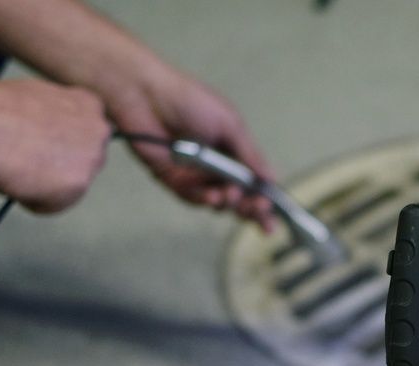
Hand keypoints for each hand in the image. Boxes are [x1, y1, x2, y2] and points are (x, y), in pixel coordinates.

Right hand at [0, 79, 110, 213]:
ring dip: (45, 184)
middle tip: (27, 160)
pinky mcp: (78, 184)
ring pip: (69, 185)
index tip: (42, 144)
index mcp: (89, 104)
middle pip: (83, 162)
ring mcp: (92, 158)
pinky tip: (15, 181)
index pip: (86, 134)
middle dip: (59, 166)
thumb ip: (55, 117)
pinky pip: (53, 204)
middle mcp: (99, 130)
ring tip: (16, 165)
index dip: (60, 142)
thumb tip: (51, 134)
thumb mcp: (34, 99)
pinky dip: (33, 201)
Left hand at [105, 70, 274, 230]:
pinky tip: (212, 197)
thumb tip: (272, 179)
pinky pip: (192, 198)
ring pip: (217, 202)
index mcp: (233, 148)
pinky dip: (204, 200)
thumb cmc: (190, 100)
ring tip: (230, 195)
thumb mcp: (230, 125)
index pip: (254, 179)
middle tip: (255, 209)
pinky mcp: (172, 179)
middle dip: (249, 207)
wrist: (146, 95)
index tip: (271, 216)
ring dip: (228, 203)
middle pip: (238, 196)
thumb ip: (250, 155)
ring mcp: (194, 173)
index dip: (264, 199)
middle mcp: (215, 164)